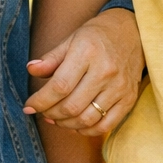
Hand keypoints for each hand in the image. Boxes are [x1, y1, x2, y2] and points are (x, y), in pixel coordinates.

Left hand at [25, 8, 143, 135]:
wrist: (134, 32)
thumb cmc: (97, 36)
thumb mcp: (72, 39)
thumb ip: (51, 58)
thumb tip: (31, 70)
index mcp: (87, 52)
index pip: (59, 86)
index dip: (41, 101)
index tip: (29, 106)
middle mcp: (105, 71)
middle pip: (72, 106)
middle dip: (51, 114)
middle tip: (43, 112)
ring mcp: (119, 87)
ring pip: (87, 119)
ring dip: (66, 124)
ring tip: (57, 118)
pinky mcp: (129, 98)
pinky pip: (106, 125)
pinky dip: (88, 130)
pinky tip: (77, 124)